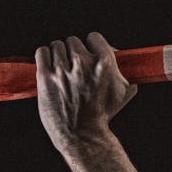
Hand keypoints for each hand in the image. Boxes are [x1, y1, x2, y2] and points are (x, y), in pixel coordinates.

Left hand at [35, 32, 136, 153]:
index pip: (94, 37)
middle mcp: (82, 63)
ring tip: (61, 66)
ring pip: (57, 45)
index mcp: (104, 63)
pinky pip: (42, 52)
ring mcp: (62, 69)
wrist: (82, 134)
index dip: (92, 44)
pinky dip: (45, 56)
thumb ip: (126, 79)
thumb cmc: (103, 116)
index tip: (90, 51)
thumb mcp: (122, 95)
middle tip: (74, 63)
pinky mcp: (45, 77)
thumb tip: (130, 72)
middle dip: (74, 51)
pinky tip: (49, 64)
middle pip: (73, 40)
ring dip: (59, 54)